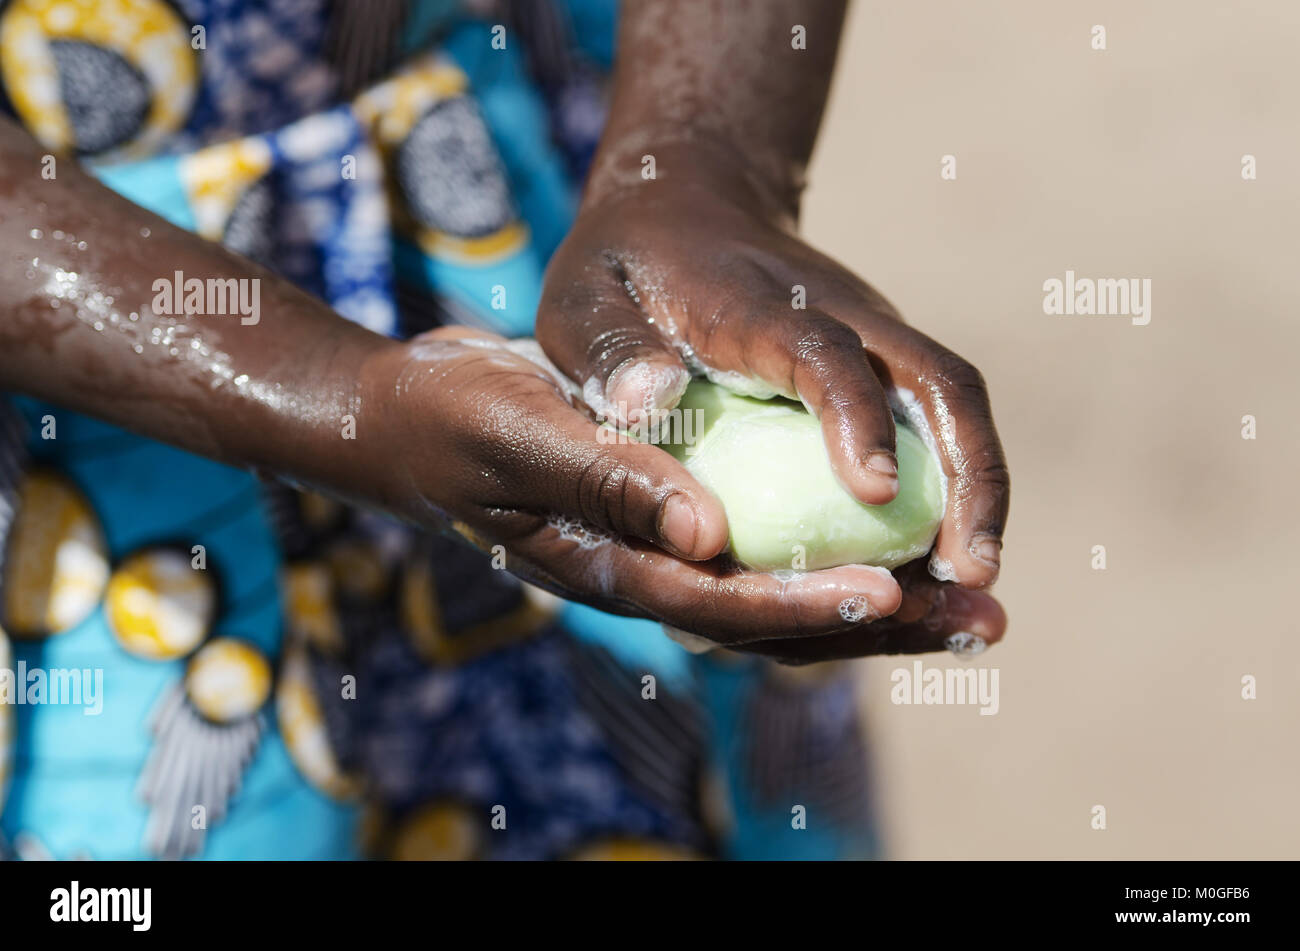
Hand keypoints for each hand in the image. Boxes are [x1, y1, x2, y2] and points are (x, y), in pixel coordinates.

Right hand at [360, 326, 944, 655]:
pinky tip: (905, 546)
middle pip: (779, 622)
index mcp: (612, 567)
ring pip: (789, 597)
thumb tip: (707, 533)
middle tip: (983, 621)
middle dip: (881, 628)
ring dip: (884, 605)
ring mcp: (668, 555)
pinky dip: (842, 557)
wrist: (422, 417)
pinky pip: (773, 555)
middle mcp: (652, 574)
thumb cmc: (457, 417)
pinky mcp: (681, 523)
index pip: (722, 602)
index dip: (805, 604)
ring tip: (974, 603)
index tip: (888, 594)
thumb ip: (608, 480)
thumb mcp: (520, 432)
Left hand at [536, 147, 1009, 590]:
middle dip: (969, 475)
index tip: (871, 489)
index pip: (826, 352)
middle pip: (937, 382)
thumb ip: (608, 348)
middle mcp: (844, 315)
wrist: (687, 204)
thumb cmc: (625, 266)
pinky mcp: (883, 364)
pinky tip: (944, 564)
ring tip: (974, 588)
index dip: (854, 415)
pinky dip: (954, 492)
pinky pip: (937, 426)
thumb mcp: (585, 296)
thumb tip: (645, 404)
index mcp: (759, 306)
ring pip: (954, 407)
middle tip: (972, 573)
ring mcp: (874, 338)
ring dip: (978, 492)